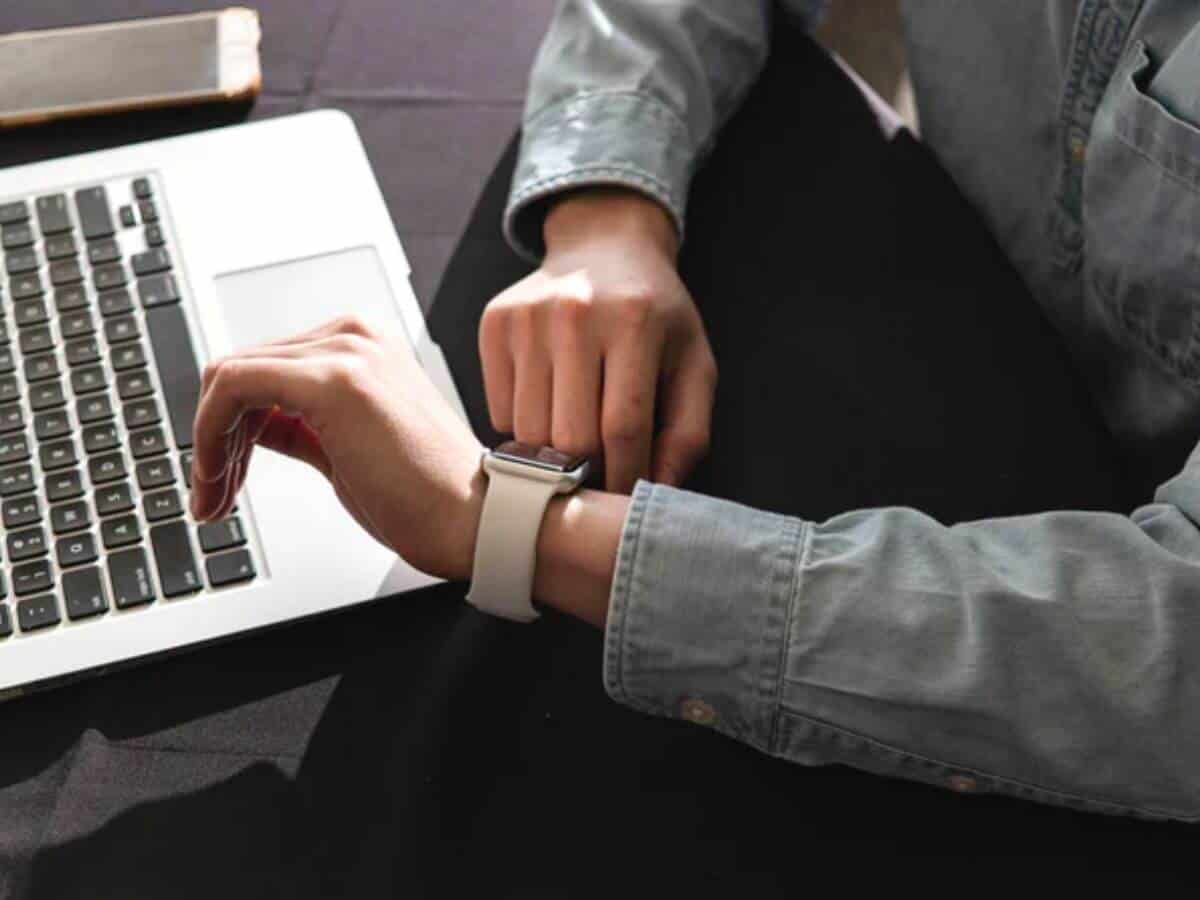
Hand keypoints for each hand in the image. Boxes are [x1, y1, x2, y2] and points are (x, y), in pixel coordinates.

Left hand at [189, 316, 485, 580]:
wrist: (475, 520)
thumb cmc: (427, 496)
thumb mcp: (346, 449)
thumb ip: (298, 427)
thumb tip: (247, 427)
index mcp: (362, 346)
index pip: (265, 366)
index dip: (227, 423)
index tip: (220, 473)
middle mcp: (353, 336)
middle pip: (240, 368)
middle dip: (212, 435)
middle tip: (210, 493)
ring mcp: (345, 351)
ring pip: (229, 375)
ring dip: (208, 440)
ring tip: (215, 496)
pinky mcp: (333, 379)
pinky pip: (234, 386)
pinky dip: (210, 432)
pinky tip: (220, 476)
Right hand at [480, 188, 716, 492]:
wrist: (602, 248)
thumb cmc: (655, 318)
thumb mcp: (693, 366)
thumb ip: (688, 434)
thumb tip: (656, 493)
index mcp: (635, 322)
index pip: (623, 428)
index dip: (625, 478)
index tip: (625, 500)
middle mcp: (576, 314)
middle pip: (570, 436)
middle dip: (588, 473)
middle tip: (600, 477)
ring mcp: (528, 318)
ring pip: (528, 432)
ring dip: (552, 457)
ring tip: (576, 447)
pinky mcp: (495, 324)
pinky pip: (499, 412)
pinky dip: (523, 431)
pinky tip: (549, 411)